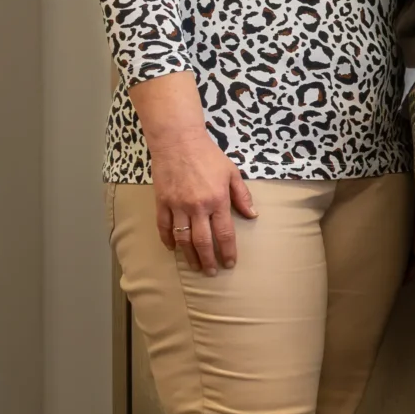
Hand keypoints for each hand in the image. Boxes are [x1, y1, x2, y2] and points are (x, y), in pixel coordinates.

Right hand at [148, 124, 255, 272]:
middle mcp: (197, 206)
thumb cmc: (208, 155)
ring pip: (182, 238)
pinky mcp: (162, 202)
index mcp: (217, 200)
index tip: (230, 263)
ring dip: (189, 255)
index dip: (228, 251)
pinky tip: (173, 248)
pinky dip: (167, 239)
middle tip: (212, 272)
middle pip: (202, 241)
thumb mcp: (232, 173)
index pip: (224, 233)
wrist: (178, 141)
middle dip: (208, 260)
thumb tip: (252, 215)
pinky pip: (163, 226)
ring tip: (195, 266)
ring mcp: (177, 205)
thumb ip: (242, 196)